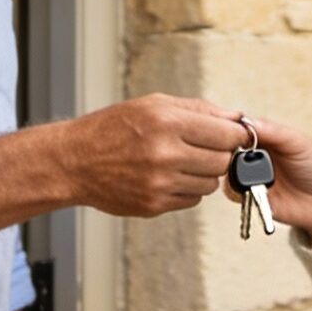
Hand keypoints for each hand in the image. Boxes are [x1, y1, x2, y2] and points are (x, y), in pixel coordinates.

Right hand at [54, 94, 247, 216]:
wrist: (74, 161)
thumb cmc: (113, 128)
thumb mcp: (153, 104)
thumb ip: (198, 110)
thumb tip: (237, 118)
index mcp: (166, 122)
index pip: (227, 134)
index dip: (236, 135)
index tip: (234, 135)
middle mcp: (164, 154)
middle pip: (222, 161)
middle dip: (220, 154)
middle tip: (204, 147)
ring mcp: (159, 183)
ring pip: (210, 183)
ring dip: (203, 172)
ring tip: (181, 161)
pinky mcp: (154, 205)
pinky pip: (192, 199)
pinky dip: (187, 188)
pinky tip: (168, 176)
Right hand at [223, 116, 311, 244]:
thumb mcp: (299, 142)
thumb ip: (274, 131)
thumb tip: (245, 122)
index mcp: (264, 137)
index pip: (237, 128)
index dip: (230, 128)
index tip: (228, 130)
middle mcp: (252, 155)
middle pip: (226, 148)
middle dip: (227, 149)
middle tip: (239, 152)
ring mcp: (250, 176)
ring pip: (225, 169)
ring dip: (233, 170)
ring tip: (250, 173)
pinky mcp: (249, 198)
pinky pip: (233, 192)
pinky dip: (238, 189)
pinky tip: (253, 188)